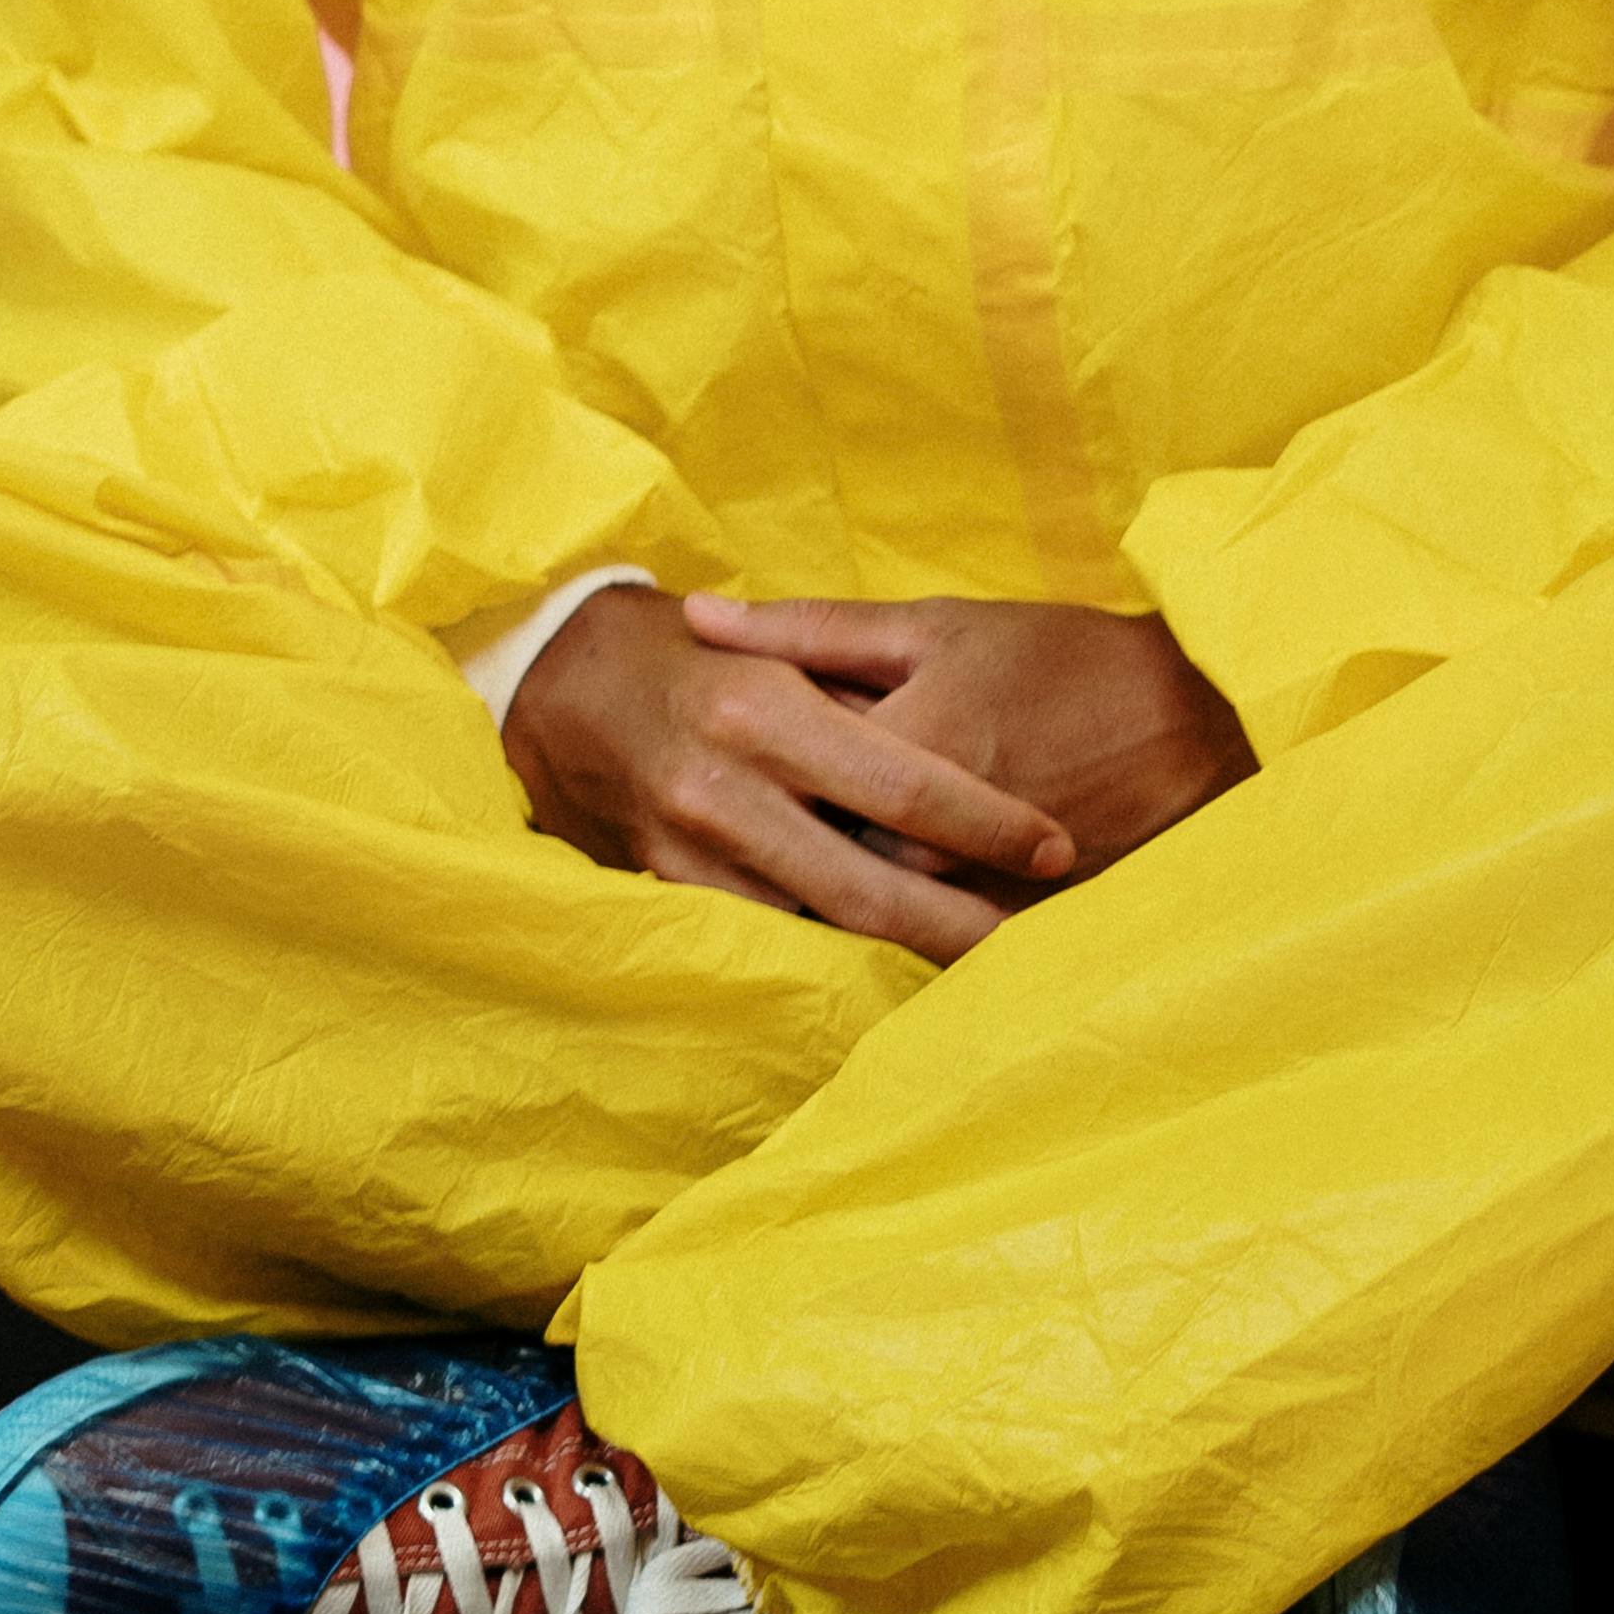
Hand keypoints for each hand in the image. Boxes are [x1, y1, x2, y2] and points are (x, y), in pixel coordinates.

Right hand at [504, 585, 1079, 963]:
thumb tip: (967, 755)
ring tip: (982, 962)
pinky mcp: (666, 891)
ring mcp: (689, 850)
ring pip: (818, 927)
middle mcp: (725, 786)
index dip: (988, 825)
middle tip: (1036, 945)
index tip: (1055, 850)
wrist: (559, 686)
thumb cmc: (695, 656)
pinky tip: (890, 965)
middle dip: (962, 925)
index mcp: (765, 707)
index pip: (904, 783)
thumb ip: (860, 695)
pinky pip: (767, 938)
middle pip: (869, 885)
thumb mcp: (777, 647)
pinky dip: (830, 953)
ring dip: (903, 952)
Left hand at [677, 595, 1254, 882]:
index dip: (747, 770)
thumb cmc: (1058, 659)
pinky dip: (892, 905)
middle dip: (778, 835)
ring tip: (820, 839)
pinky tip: (889, 874)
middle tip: (762, 803)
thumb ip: (810, 630)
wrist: (1192, 724)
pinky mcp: (1002, 929)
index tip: (722, 753)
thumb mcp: (935, 625)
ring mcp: (966, 893)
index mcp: (899, 748)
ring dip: (827, 876)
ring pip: (860, 903)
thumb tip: (698, 616)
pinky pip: (913, 934)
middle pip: (810, 856)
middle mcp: (926, 838)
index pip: (778, 784)